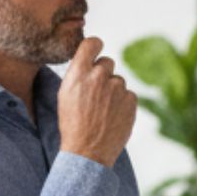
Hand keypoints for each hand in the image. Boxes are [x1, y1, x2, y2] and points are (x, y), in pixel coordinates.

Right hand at [56, 35, 136, 167]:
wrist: (88, 152)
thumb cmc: (73, 125)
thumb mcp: (65, 95)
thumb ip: (78, 74)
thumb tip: (89, 61)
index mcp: (78, 74)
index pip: (92, 43)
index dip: (95, 46)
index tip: (96, 50)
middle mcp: (98, 77)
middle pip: (107, 62)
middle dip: (103, 74)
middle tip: (96, 94)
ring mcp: (117, 88)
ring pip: (118, 81)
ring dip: (113, 91)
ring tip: (102, 111)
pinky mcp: (131, 100)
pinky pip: (129, 95)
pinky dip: (123, 103)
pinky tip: (112, 116)